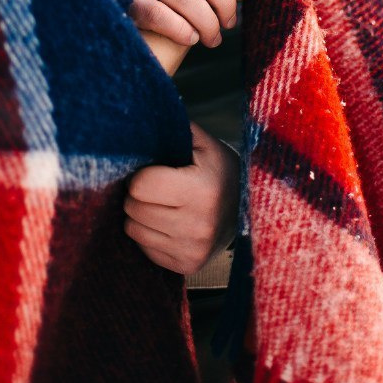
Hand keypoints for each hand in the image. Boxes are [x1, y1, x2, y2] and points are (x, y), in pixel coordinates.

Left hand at [124, 123, 239, 275]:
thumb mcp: (203, 143)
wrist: (248, 208)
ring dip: (141, 215)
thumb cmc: (218, 169)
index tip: (153, 170)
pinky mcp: (187, 267)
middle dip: (138, 195)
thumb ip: (173, 129)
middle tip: (155, 187)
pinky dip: (150, 234)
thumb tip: (139, 115)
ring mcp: (193, 250)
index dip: (141, 174)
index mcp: (202, 189)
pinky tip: (168, 222)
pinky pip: (144, 249)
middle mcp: (199, 225)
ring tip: (161, 204)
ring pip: (134, 230)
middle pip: (133, 208)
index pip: (141, 186)